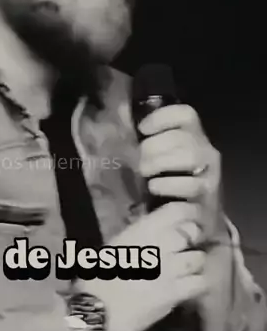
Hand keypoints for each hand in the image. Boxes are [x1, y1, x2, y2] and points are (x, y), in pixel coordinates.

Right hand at [78, 202, 208, 330]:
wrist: (95, 309)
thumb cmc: (99, 276)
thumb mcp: (117, 246)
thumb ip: (141, 236)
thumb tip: (160, 230)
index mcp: (141, 230)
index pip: (177, 210)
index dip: (191, 212)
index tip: (192, 218)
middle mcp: (158, 245)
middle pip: (193, 232)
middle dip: (194, 239)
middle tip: (190, 245)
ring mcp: (168, 269)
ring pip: (199, 258)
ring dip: (195, 263)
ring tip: (188, 269)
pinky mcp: (174, 292)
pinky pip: (199, 282)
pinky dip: (197, 283)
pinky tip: (189, 286)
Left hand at [137, 103, 222, 242]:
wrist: (193, 219)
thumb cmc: (169, 182)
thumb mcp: (155, 156)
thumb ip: (137, 134)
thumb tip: (119, 110)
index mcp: (192, 136)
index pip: (186, 114)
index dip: (163, 117)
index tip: (142, 129)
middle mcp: (205, 150)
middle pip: (183, 135)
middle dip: (155, 145)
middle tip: (139, 160)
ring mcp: (210, 173)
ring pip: (191, 155)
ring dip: (161, 162)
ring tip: (145, 173)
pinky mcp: (208, 196)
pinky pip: (192, 184)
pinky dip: (169, 184)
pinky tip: (154, 187)